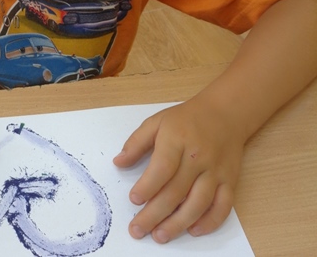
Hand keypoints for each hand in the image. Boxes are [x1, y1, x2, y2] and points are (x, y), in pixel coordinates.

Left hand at [113, 99, 244, 243]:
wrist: (224, 113)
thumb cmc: (186, 119)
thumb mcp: (156, 122)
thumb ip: (136, 143)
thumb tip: (118, 163)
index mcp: (176, 140)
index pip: (162, 168)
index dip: (147, 187)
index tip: (133, 200)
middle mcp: (197, 157)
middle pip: (176, 191)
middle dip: (155, 214)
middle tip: (138, 229)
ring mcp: (215, 171)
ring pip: (198, 203)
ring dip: (178, 223)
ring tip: (160, 236)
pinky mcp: (230, 180)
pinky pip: (223, 206)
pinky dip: (210, 222)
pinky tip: (193, 230)